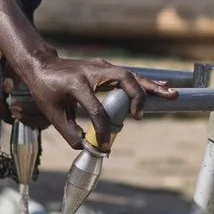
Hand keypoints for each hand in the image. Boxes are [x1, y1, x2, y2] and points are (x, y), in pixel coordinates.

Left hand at [3, 50, 172, 151]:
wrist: (42, 65)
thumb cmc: (45, 89)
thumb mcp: (52, 113)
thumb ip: (69, 132)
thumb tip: (90, 148)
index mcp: (77, 84)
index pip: (97, 109)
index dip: (103, 130)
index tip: (104, 145)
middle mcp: (93, 72)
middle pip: (124, 80)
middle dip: (137, 98)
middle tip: (139, 116)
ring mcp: (102, 67)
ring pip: (132, 75)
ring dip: (151, 87)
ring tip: (171, 95)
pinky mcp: (106, 68)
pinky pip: (130, 75)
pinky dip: (146, 82)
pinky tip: (163, 85)